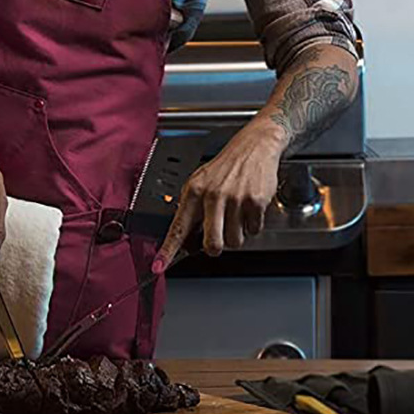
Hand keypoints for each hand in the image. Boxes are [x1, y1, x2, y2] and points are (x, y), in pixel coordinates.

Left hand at [153, 126, 281, 269]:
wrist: (253, 146)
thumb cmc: (226, 167)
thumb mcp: (201, 181)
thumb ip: (193, 207)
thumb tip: (186, 238)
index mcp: (194, 191)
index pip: (177, 227)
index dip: (167, 251)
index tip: (158, 266)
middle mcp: (213, 195)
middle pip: (212, 244)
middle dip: (216, 247)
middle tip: (218, 238)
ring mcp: (235, 199)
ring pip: (235, 241)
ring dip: (237, 234)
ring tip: (236, 214)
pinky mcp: (255, 201)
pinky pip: (253, 230)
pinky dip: (252, 224)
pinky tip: (248, 208)